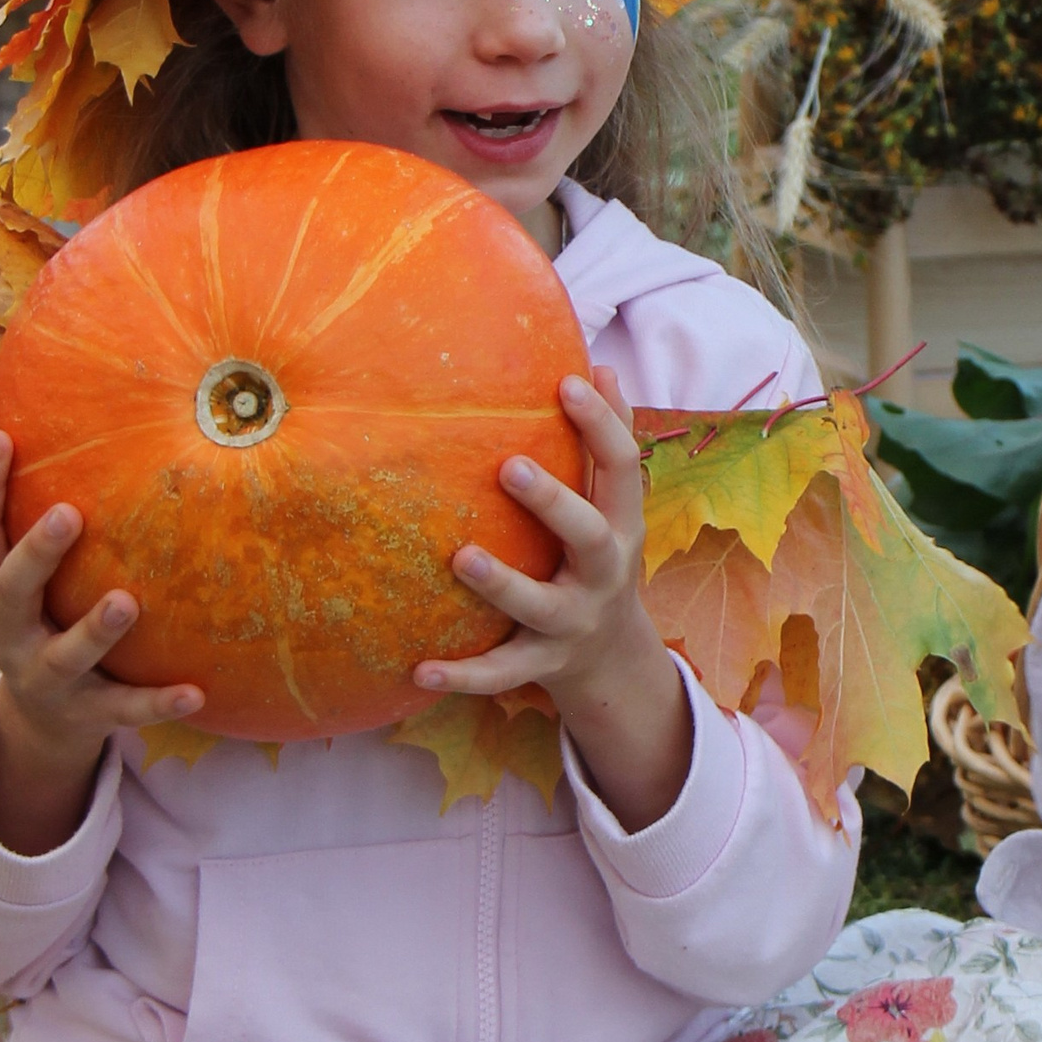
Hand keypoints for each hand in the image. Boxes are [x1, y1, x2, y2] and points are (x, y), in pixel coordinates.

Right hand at [0, 429, 201, 854]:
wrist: (37, 720)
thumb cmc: (28, 616)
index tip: (0, 439)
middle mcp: (6, 634)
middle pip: (13, 593)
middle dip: (38, 555)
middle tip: (70, 515)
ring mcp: (47, 677)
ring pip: (68, 655)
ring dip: (96, 630)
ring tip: (127, 601)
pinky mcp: (90, 713)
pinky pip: (125, 708)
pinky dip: (157, 703)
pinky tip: (194, 691)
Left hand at [421, 369, 689, 832]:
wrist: (614, 660)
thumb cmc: (599, 558)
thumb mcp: (614, 507)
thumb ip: (607, 443)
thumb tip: (601, 366)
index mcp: (621, 526)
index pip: (622, 468)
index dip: (601, 425)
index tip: (569, 383)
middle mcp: (603, 573)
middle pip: (587, 536)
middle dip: (553, 503)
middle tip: (509, 466)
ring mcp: (572, 622)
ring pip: (539, 606)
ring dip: (502, 584)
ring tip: (461, 558)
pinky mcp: (541, 664)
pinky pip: (501, 672)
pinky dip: (464, 675)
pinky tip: (419, 668)